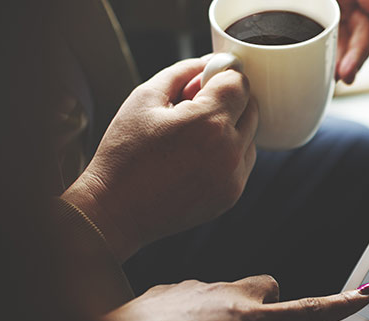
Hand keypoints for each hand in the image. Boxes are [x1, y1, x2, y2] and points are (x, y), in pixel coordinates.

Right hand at [61, 56, 257, 262]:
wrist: (116, 210)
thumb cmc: (124, 154)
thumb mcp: (144, 98)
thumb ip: (182, 72)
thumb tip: (209, 62)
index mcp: (209, 122)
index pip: (240, 83)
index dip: (221, 77)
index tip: (203, 83)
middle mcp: (229, 150)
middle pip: (251, 107)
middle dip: (228, 100)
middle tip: (193, 108)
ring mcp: (234, 176)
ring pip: (250, 135)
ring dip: (231, 127)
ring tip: (192, 136)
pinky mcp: (232, 195)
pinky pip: (243, 161)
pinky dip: (229, 152)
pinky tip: (197, 156)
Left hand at [106, 277, 368, 320]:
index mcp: (248, 320)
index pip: (305, 312)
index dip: (338, 306)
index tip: (365, 292)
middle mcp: (229, 294)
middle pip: (270, 289)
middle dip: (267, 314)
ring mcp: (201, 286)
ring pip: (233, 297)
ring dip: (228, 320)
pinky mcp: (175, 286)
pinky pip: (201, 299)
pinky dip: (198, 318)